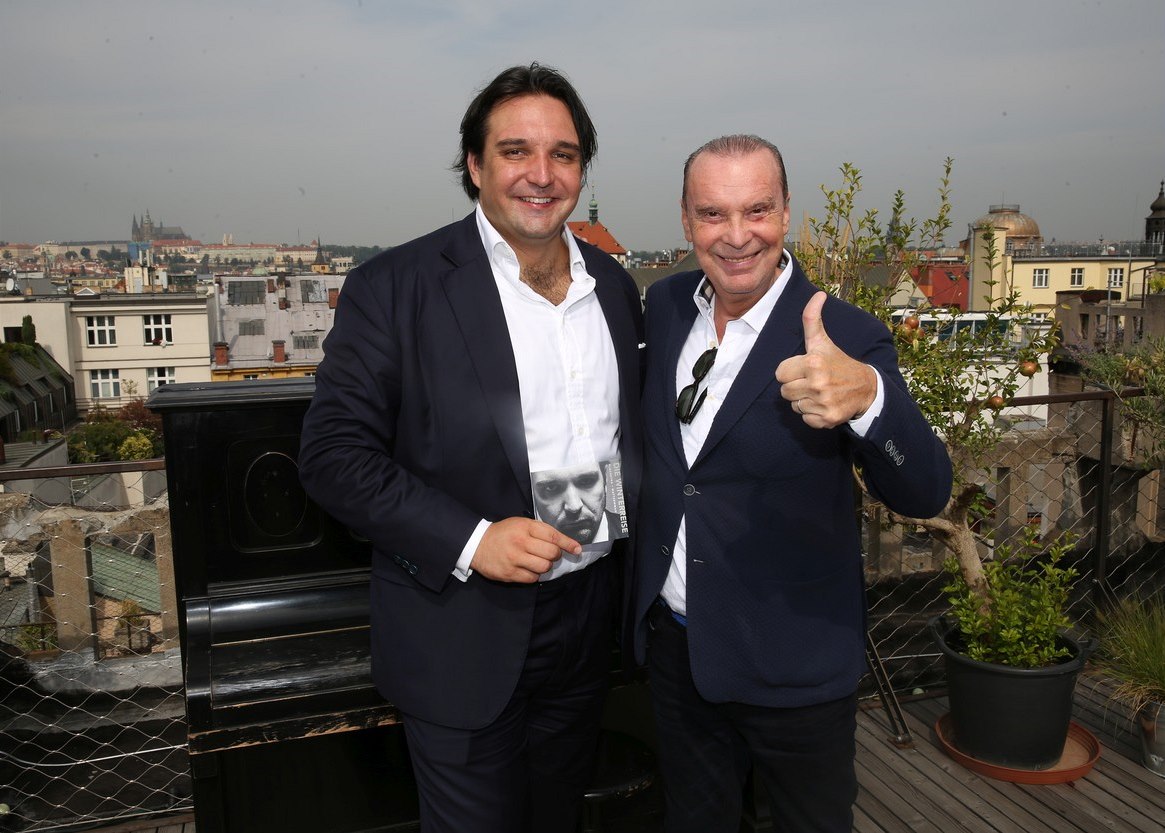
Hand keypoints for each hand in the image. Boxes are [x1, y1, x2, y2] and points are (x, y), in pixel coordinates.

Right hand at [470, 517, 580, 582]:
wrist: (477, 544)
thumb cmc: (504, 533)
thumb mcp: (521, 524)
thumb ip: (541, 531)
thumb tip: (564, 543)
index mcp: (525, 527)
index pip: (553, 536)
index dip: (568, 544)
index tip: (577, 549)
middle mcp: (521, 542)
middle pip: (551, 553)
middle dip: (555, 555)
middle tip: (550, 554)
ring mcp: (515, 558)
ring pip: (544, 567)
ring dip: (546, 566)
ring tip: (539, 562)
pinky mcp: (509, 573)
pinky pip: (532, 578)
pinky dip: (534, 575)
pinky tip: (528, 569)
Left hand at [775, 291, 876, 428]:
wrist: (866, 388)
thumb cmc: (839, 362)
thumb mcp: (823, 341)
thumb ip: (812, 319)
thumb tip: (818, 294)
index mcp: (813, 362)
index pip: (780, 374)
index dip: (790, 371)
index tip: (805, 369)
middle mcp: (818, 383)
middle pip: (784, 391)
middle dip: (795, 386)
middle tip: (812, 381)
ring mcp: (823, 403)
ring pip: (794, 406)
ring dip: (803, 400)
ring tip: (819, 392)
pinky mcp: (827, 419)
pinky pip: (805, 418)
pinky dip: (812, 414)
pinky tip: (824, 404)